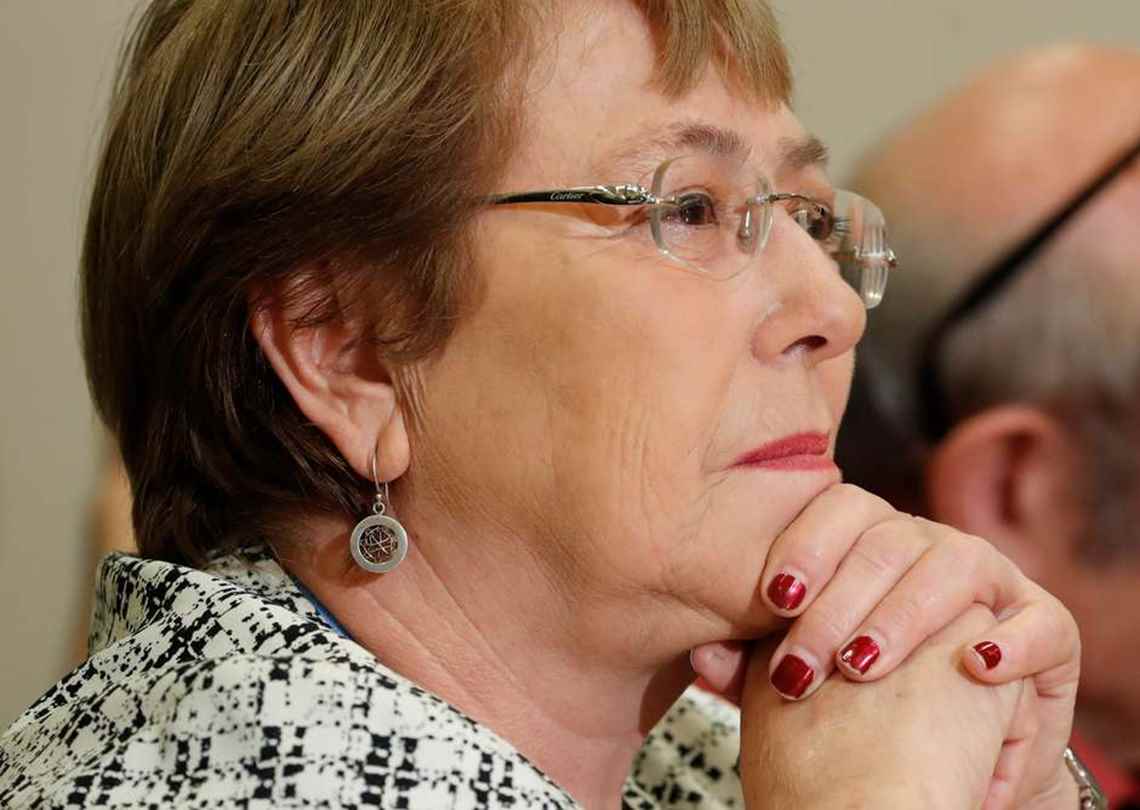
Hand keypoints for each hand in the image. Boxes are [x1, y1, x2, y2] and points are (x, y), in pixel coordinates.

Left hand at [691, 483, 1079, 806]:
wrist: (940, 752)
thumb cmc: (859, 702)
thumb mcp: (802, 678)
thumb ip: (751, 662)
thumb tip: (701, 652)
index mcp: (869, 542)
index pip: (838, 509)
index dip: (806, 545)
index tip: (773, 598)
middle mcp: (929, 546)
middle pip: (886, 542)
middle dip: (838, 603)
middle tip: (803, 662)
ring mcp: (992, 580)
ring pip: (953, 567)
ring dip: (905, 616)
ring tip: (863, 666)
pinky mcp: (1046, 627)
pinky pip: (1039, 621)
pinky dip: (1008, 642)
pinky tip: (971, 666)